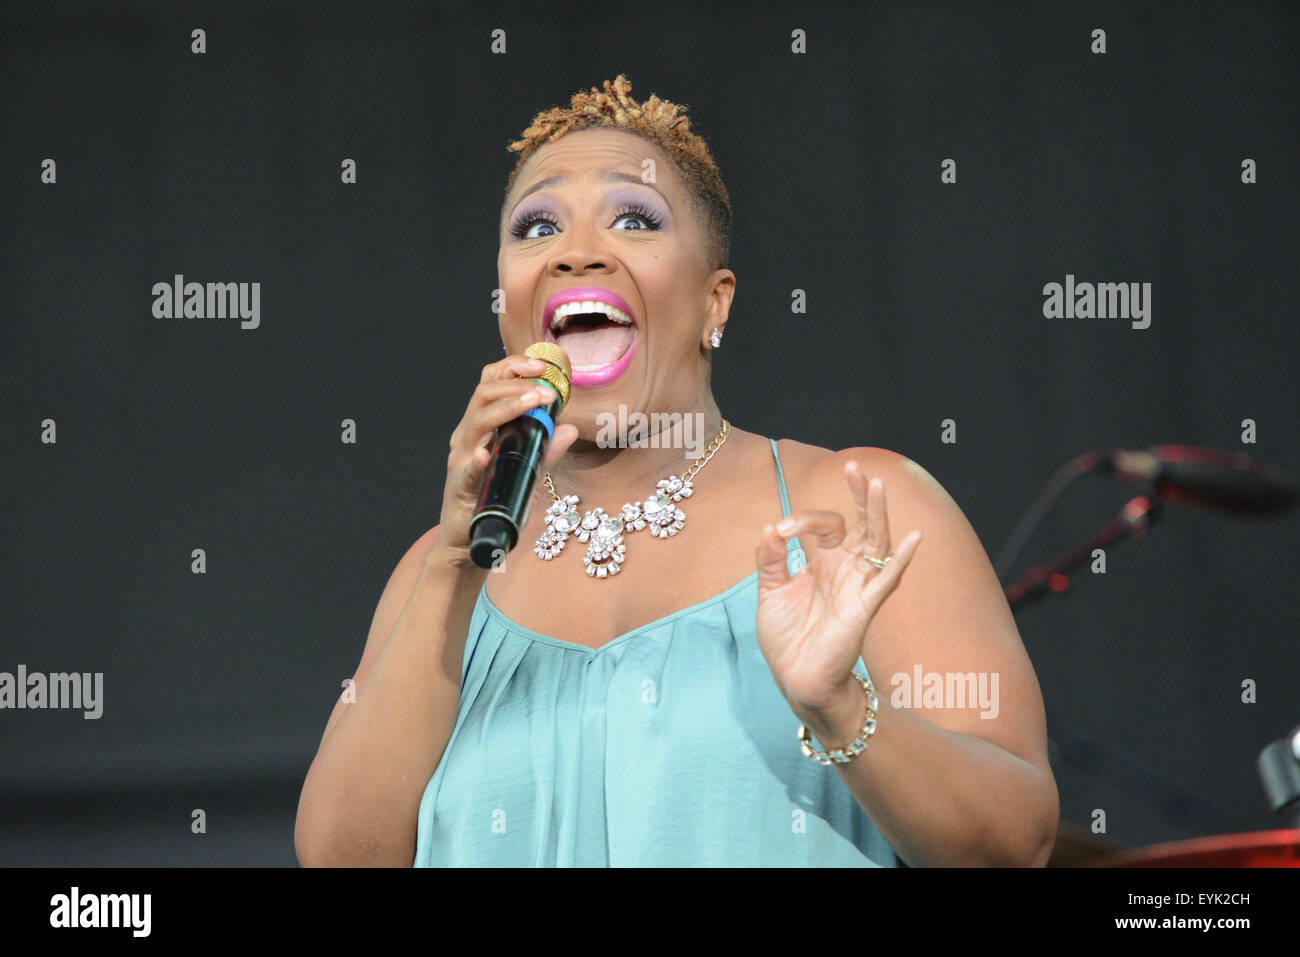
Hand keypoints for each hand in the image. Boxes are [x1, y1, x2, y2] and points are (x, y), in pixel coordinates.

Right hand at [430, 353, 579, 568]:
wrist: (471, 540)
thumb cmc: (497, 501)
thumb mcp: (527, 471)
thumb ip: (546, 450)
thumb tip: (572, 429)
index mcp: (481, 426)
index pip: (492, 382)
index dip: (514, 366)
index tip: (543, 364)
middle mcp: (468, 436)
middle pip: (483, 393)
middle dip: (517, 383)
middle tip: (548, 388)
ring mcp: (461, 459)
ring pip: (477, 421)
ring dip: (508, 407)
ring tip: (536, 401)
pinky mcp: (460, 486)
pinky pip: (467, 469)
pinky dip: (477, 459)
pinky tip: (487, 454)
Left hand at [755, 459, 921, 734]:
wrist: (797, 680)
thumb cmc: (788, 639)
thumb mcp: (770, 593)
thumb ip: (770, 560)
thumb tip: (770, 527)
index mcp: (824, 564)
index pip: (824, 526)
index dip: (802, 520)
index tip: (780, 530)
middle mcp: (845, 570)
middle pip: (860, 525)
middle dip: (859, 496)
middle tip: (855, 466)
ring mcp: (857, 587)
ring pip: (876, 543)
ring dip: (877, 514)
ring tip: (877, 485)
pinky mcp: (864, 608)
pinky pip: (887, 580)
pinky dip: (901, 560)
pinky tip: (914, 538)